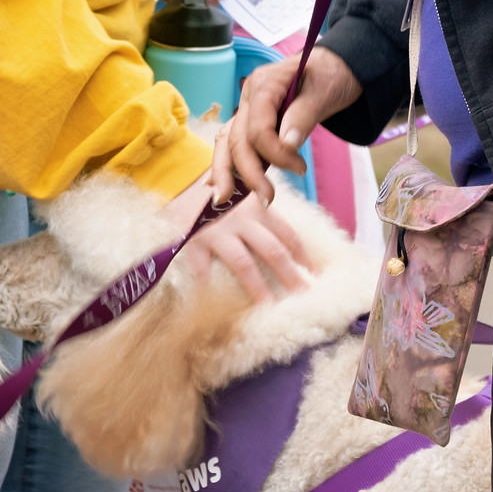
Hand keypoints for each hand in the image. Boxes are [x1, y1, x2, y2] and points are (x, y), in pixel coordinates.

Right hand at [166, 175, 313, 303]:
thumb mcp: (243, 199)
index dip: (303, 256)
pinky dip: (210, 285)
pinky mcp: (192, 239)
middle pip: (272, 250)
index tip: (315, 275)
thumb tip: (287, 248)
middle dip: (290, 275)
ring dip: (258, 287)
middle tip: (304, 297)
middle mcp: (241, 218)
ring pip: (243, 262)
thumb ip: (261, 218)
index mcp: (257, 208)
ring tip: (268, 308)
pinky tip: (217, 303)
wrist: (177, 183)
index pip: (287, 234)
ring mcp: (217, 230)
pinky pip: (203, 267)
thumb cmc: (216, 198)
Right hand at [213, 48, 362, 203]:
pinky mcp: (251, 122)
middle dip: (248, 172)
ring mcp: (247, 109)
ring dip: (226, 172)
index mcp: (264, 83)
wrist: (333, 69)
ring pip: (227, 142)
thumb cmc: (330, 76)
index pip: (258, 127)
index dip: (275, 153)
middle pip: (237, 138)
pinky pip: (234, 143)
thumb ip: (303, 116)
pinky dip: (228, 164)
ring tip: (224, 199)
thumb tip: (287, 144)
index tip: (300, 169)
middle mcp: (249, 96)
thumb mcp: (323, 92)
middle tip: (267, 199)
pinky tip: (220, 184)